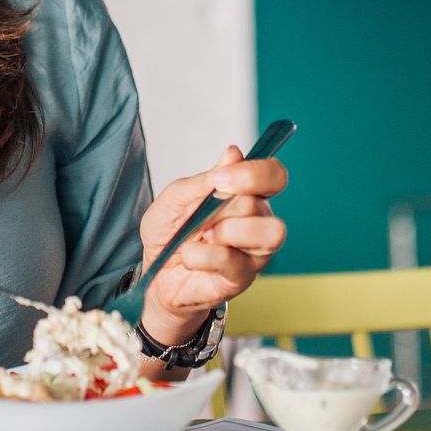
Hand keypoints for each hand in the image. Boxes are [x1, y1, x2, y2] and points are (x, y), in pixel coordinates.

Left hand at [136, 145, 287, 342]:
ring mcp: (255, 251)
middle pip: (259, 204)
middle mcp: (258, 220)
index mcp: (246, 195)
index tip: (220, 179)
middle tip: (200, 218)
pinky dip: (201, 256)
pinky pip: (231, 260)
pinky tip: (190, 257)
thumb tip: (233, 154)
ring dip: (226, 231)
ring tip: (203, 236)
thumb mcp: (174, 199)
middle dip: (222, 208)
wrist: (156, 273)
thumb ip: (204, 180)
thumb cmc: (169, 232)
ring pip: (268, 232)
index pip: (273, 176)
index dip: (254, 173)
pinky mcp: (243, 277)